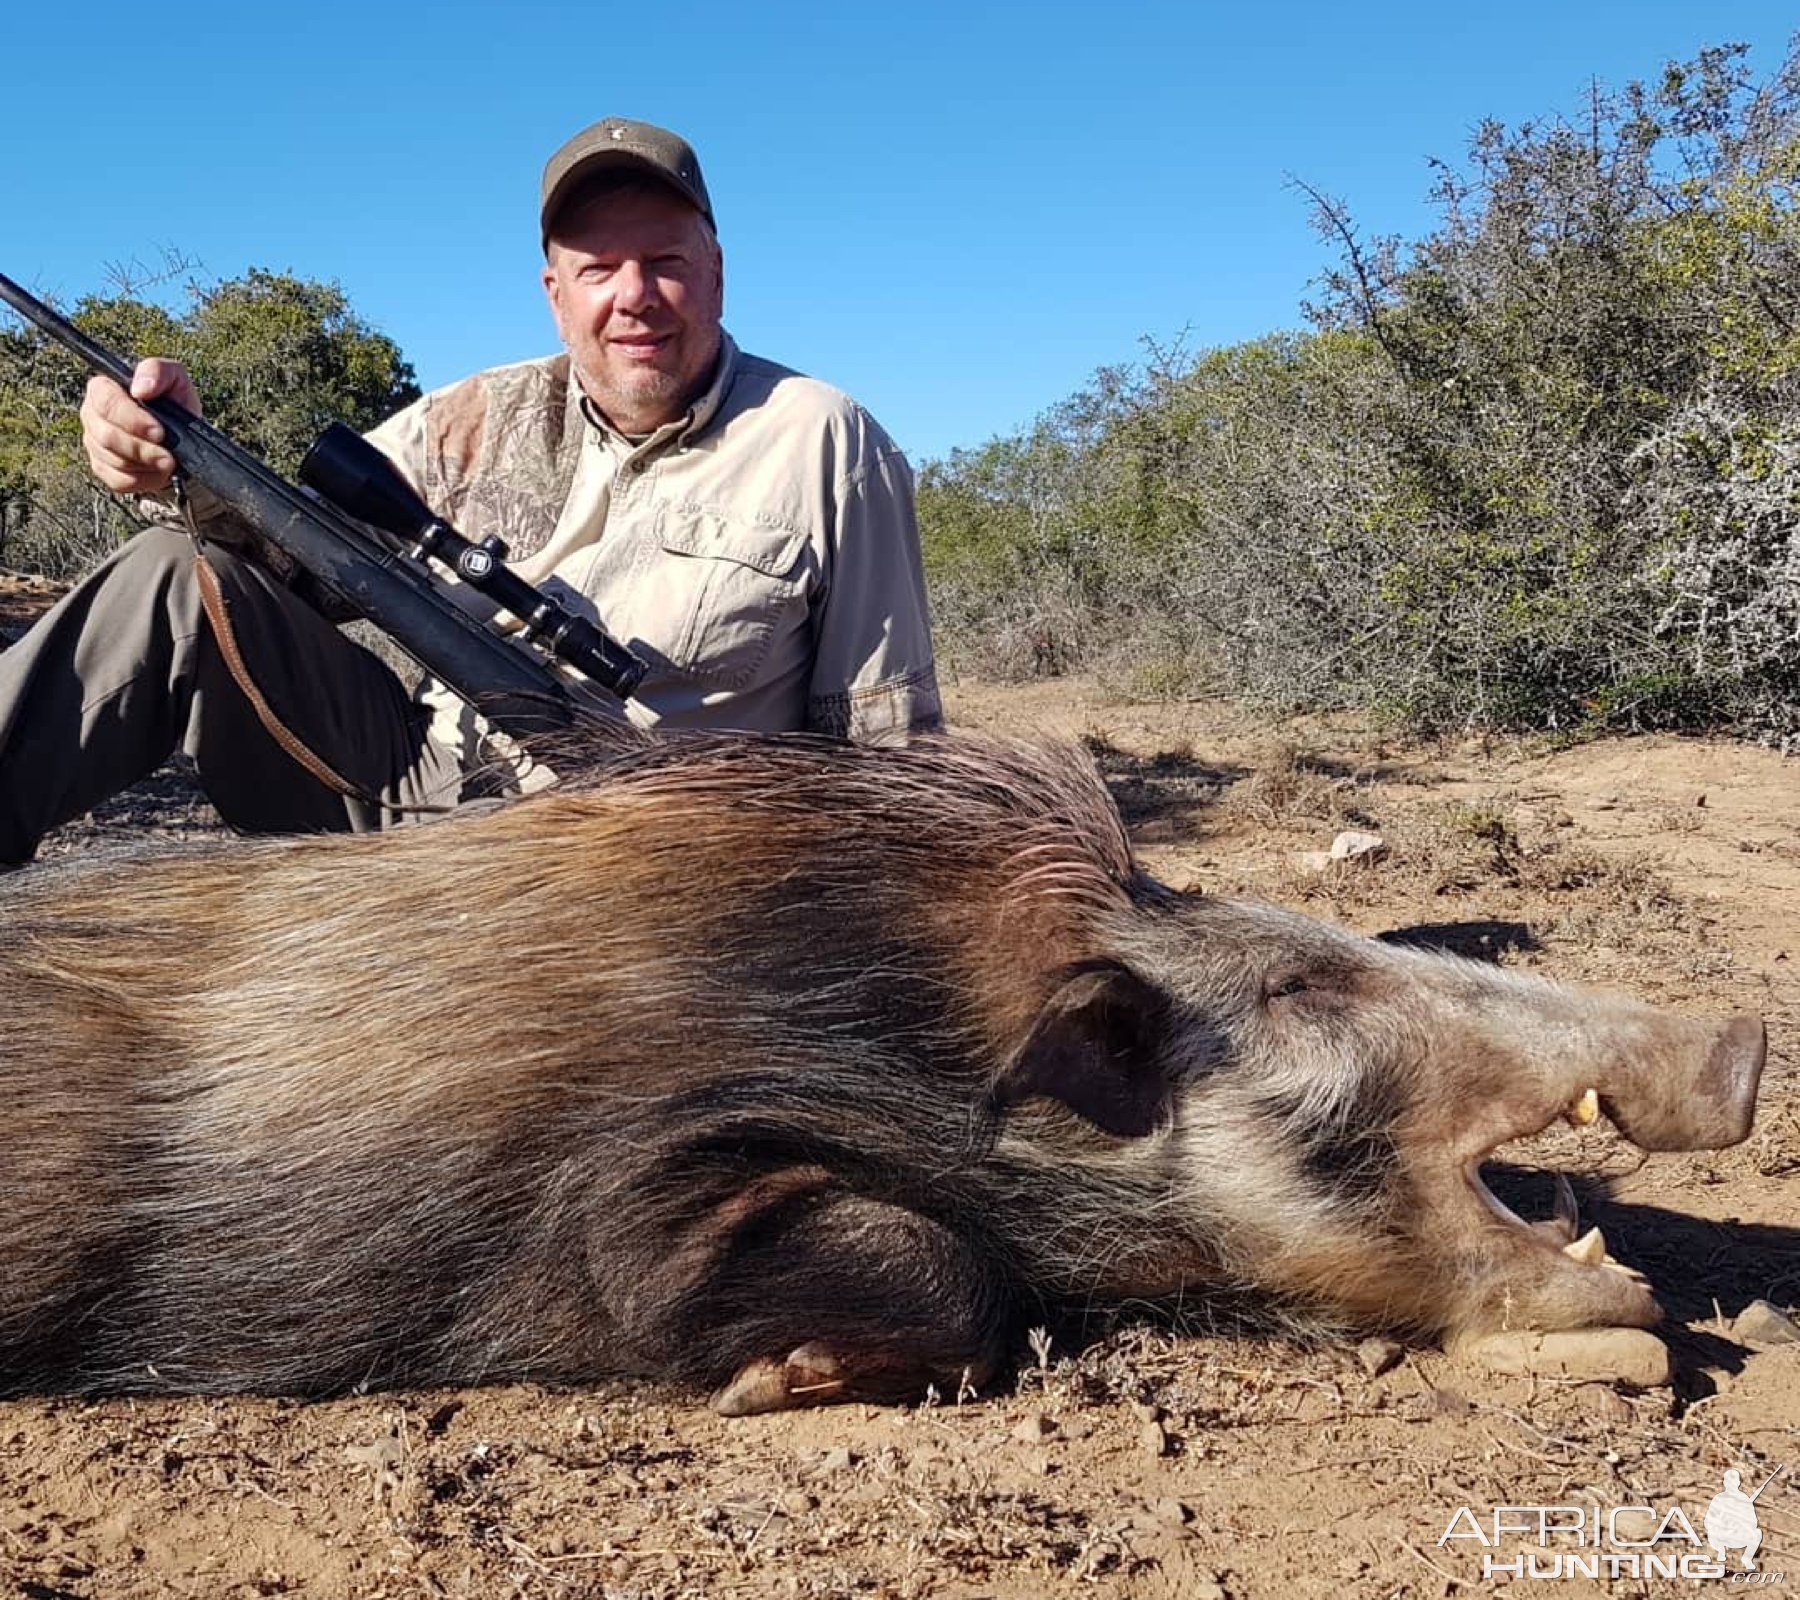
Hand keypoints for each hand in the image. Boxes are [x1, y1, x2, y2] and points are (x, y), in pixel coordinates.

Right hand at [79, 358, 202, 494]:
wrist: (184, 438)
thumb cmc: (174, 403)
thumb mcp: (175, 380)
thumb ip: (158, 371)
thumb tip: (141, 387)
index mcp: (103, 388)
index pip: (105, 402)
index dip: (132, 419)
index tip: (160, 431)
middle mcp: (92, 415)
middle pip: (107, 436)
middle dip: (143, 448)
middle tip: (169, 455)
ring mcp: (94, 443)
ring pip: (114, 460)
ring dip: (147, 464)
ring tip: (169, 461)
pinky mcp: (103, 468)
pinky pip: (119, 481)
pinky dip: (144, 480)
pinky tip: (159, 472)